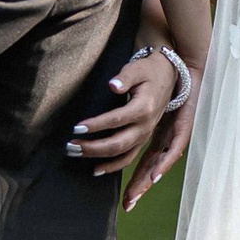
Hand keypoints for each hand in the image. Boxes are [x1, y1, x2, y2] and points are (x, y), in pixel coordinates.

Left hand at [68, 46, 190, 206]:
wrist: (168, 77)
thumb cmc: (149, 72)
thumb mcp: (137, 69)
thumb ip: (124, 78)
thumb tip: (112, 85)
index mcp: (144, 108)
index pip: (117, 119)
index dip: (96, 125)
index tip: (77, 127)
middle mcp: (147, 125)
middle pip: (118, 143)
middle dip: (93, 147)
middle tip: (71, 145)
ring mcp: (146, 134)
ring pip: (123, 154)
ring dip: (99, 158)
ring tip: (77, 154)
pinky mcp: (143, 139)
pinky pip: (129, 158)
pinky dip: (114, 166)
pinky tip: (97, 169)